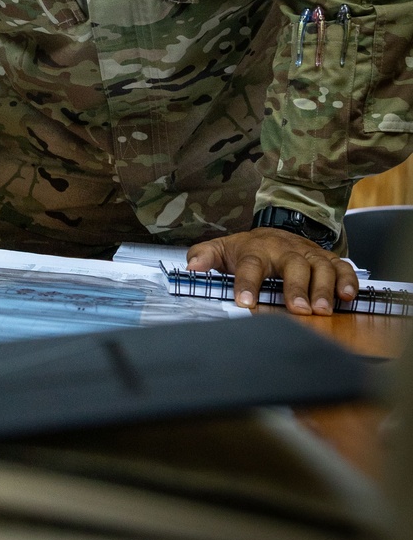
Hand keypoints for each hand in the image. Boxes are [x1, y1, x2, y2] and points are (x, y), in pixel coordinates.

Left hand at [187, 227, 357, 314]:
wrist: (276, 230)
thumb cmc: (249, 249)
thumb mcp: (223, 250)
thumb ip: (205, 256)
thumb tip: (190, 267)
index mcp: (256, 251)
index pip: (250, 266)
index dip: (247, 283)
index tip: (245, 303)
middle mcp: (284, 251)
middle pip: (292, 265)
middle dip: (296, 286)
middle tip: (299, 309)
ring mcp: (308, 254)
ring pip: (320, 266)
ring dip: (323, 287)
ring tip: (322, 309)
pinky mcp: (327, 259)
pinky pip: (342, 267)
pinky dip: (347, 280)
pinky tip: (348, 296)